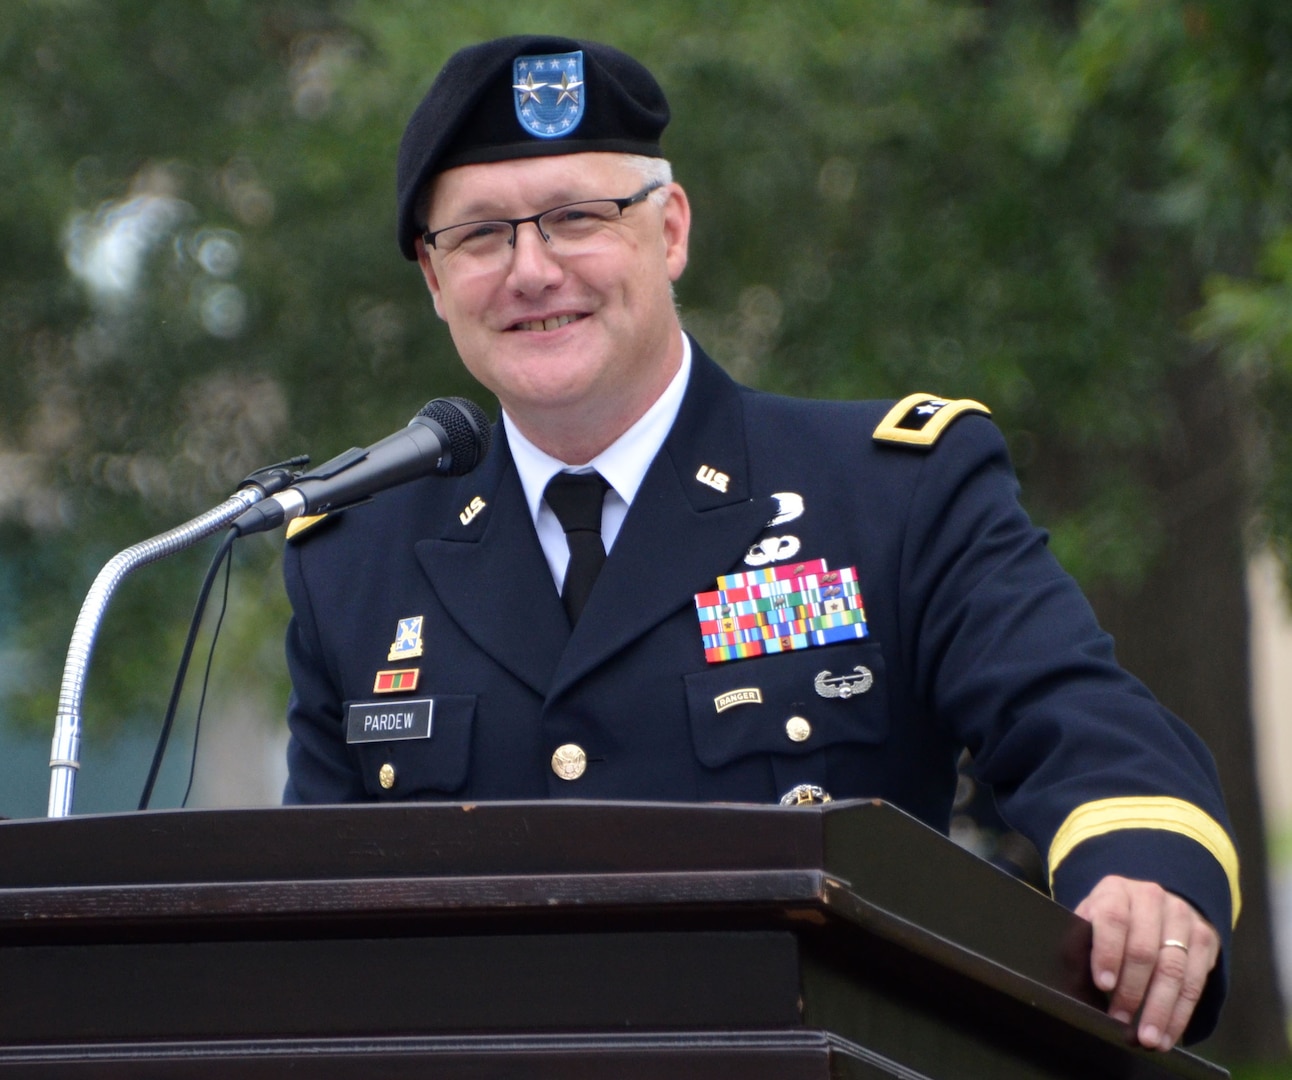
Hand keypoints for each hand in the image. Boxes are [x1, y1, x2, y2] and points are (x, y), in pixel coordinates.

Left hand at [1075, 875, 1219, 1050]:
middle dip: (1132, 991)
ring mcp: (1183, 917)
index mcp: (1116, 890)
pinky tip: (1167, 1035)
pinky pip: (1196, 983)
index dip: (1108, 952)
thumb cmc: (1110, 919)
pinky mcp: (1205, 939)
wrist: (1151, 903)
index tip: (1103, 984)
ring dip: (1160, 1010)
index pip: (1113, 918)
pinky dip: (1180, 1014)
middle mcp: (1152, 899)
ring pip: (1174, 970)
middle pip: (1145, 950)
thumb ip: (1080, 944)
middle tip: (1120, 1021)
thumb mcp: (1089, 920)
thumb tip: (1074, 983)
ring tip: (1147, 1038)